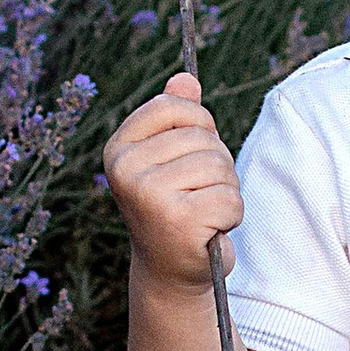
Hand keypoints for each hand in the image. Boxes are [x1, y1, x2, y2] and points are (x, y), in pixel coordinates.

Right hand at [102, 72, 241, 289]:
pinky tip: (208, 231)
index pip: (173, 106)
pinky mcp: (177, 220)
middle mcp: (125, 169)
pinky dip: (231, 216)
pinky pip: (230, 198)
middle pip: (203, 138)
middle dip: (216, 166)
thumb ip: (177, 117)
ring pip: (220, 166)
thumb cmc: (177, 208)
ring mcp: (148, 194)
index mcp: (119, 148)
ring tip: (202, 213)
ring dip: (225, 191)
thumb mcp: (173, 158)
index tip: (189, 157)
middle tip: (196, 196)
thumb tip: (186, 78)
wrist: (171, 272)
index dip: (198, 127)